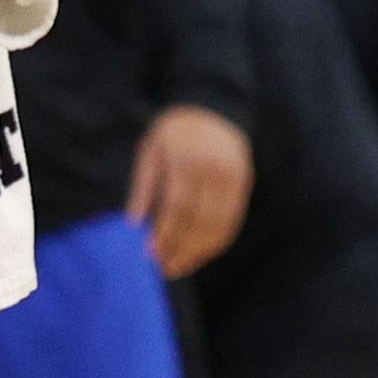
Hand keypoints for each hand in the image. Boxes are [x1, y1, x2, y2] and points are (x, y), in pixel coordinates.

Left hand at [129, 104, 253, 276]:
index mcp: (187, 159)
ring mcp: (233, 178)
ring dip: (199, 251)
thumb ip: (142, 186)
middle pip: (200, 219)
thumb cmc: (174, 132)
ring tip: (180, 267)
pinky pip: (233, 220)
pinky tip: (202, 254)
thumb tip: (133, 223)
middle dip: (181, 248)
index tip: (151, 253)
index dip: (165, 233)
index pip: (178, 206)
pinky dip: (217, 242)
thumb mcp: (150, 150)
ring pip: (219, 224)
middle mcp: (214, 169)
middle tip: (164, 268)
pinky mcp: (244, 184)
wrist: (213, 109)